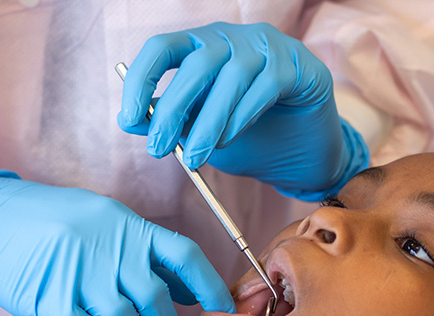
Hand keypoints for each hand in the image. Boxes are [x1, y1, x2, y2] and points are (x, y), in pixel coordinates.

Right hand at [0, 161, 234, 315]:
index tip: (223, 310)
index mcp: (128, 227)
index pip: (185, 257)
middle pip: (158, 302)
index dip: (210, 287)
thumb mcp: (104, 219)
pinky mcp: (51, 301)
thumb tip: (187, 288)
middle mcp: (110, 251)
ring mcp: (80, 277)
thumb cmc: (50, 220)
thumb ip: (144, 252)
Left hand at [118, 22, 367, 200]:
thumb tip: (135, 121)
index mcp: (202, 47)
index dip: (142, 81)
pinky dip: (241, 116)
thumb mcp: (202, 132)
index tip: (128, 120)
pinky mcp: (298, 66)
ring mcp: (268, 48)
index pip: (163, 49)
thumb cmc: (251, 140)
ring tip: (195, 158)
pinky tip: (228, 142)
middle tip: (158, 150)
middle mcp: (233, 39)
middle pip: (196, 63)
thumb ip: (175, 123)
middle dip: (172, 109)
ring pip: (231, 76)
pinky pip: (265, 87)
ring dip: (208, 121)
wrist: (305, 154)